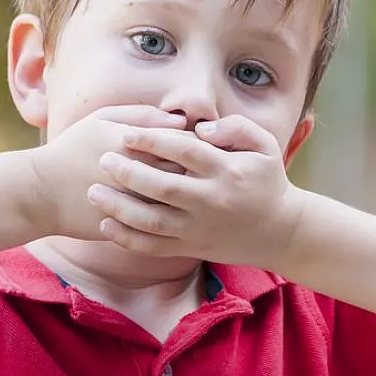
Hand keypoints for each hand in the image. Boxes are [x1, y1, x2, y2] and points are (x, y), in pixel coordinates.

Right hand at [28, 105, 187, 240]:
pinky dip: (173, 218)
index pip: (186, 142)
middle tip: (197, 171)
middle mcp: (140, 174)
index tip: (193, 149)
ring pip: (180, 201)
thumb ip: (142, 115)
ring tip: (186, 191)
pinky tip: (171, 211)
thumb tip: (181, 121)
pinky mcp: (130, 228)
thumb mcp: (101, 119)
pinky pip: (164, 225)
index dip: (195, 145)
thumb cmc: (71, 150)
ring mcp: (136, 204)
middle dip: (197, 171)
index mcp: (136, 144)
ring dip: (188, 196)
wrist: (40, 193)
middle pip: (189, 172)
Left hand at [87, 114, 300, 268]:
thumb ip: (235, 127)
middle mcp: (211, 201)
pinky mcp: (191, 248)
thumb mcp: (264, 145)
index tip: (126, 133)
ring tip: (94, 191)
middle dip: (129, 173)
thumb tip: (200, 128)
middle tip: (103, 160)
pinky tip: (105, 225)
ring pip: (152, 221)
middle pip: (162, 187)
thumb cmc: (267, 181)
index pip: (184, 151)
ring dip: (119, 207)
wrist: (281, 232)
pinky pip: (154, 247)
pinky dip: (127, 239)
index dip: (153, 140)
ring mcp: (199, 228)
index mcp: (227, 171)